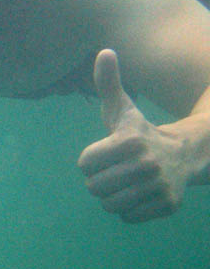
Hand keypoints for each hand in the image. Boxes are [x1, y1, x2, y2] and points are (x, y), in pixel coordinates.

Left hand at [78, 49, 188, 222]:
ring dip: (112, 197)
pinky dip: (129, 209)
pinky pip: (128, 217)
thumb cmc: (140, 132)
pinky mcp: (168, 205)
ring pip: (109, 205)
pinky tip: (141, 193)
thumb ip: (108, 84)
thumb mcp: (123, 109)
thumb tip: (104, 51)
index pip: (84, 163)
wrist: (185, 154)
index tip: (106, 153)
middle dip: (99, 181)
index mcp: (130, 140)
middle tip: (116, 170)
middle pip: (94, 187)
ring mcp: (160, 186)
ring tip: (126, 182)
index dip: (89, 160)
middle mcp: (147, 163)